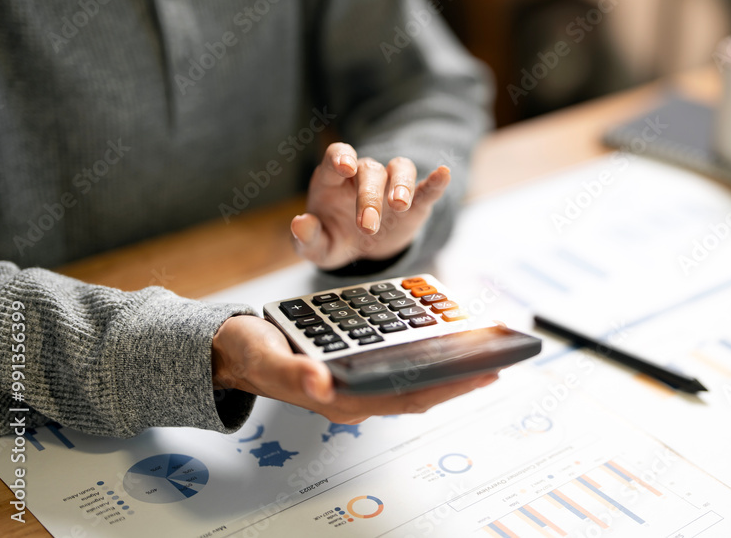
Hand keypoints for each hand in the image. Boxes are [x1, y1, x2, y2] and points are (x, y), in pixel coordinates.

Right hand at [212, 316, 498, 422]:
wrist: (231, 348)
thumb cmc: (249, 353)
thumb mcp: (266, 358)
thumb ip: (293, 373)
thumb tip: (324, 381)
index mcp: (342, 397)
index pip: (409, 396)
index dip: (451, 385)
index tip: (486, 370)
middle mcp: (355, 393)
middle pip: (421, 388)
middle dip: (462, 374)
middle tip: (498, 354)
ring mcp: (356, 380)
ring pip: (413, 375)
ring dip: (446, 362)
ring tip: (479, 343)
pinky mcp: (353, 363)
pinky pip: (397, 360)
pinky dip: (422, 348)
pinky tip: (438, 332)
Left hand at [290, 142, 450, 269]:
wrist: (363, 250)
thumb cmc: (336, 238)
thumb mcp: (318, 247)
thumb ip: (306, 238)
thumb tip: (300, 223)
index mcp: (334, 179)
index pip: (337, 155)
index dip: (341, 157)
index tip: (345, 166)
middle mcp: (363, 175)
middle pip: (370, 170)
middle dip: (369, 197)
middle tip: (367, 226)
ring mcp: (390, 186)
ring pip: (399, 169)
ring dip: (400, 184)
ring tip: (400, 204)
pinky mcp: (414, 203)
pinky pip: (425, 187)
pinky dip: (435, 181)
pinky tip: (444, 174)